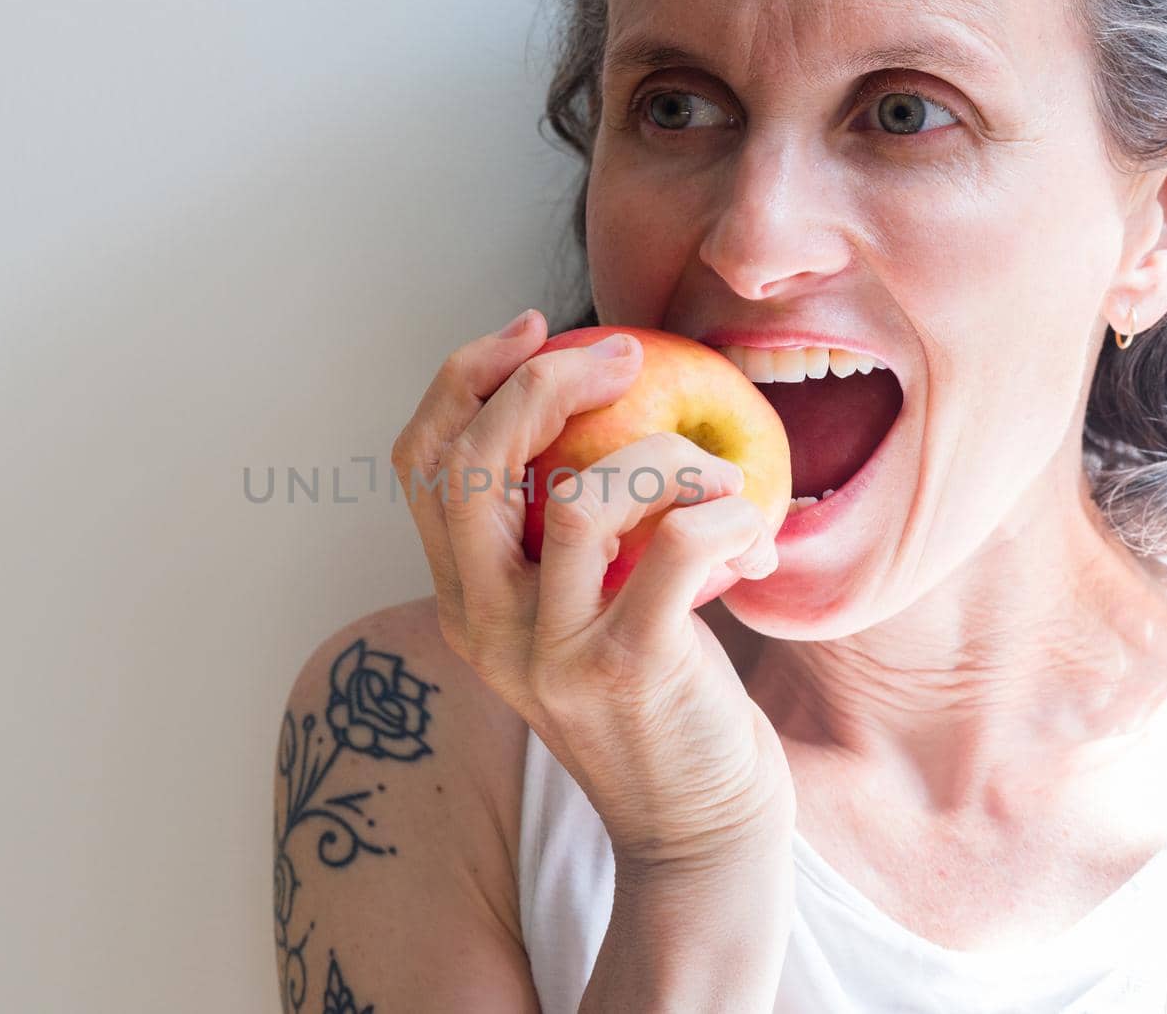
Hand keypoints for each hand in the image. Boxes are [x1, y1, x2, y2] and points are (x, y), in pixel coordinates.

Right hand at [390, 309, 795, 872]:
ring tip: (716, 477)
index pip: (420, 464)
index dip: (463, 377)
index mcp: (464, 603)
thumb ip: (560, 537)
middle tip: (624, 359)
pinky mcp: (625, 671)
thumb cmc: (653, 703)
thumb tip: (602, 404)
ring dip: (665, 455)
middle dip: (544, 382)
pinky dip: (718, 509)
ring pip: (575, 494)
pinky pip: (672, 545)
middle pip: (470, 463)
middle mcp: (486, 627)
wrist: (696, 834)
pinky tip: (746, 531)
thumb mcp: (577, 616)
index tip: (531, 331)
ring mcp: (548, 654)